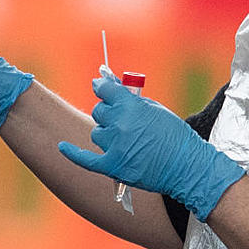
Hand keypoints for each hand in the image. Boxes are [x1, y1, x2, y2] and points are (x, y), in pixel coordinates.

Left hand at [58, 76, 244, 220]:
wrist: (187, 166)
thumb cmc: (174, 135)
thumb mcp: (155, 108)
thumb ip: (131, 98)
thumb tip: (110, 82)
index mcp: (131, 106)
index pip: (105, 90)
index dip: (101, 86)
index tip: (99, 85)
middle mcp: (119, 124)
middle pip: (99, 112)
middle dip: (108, 113)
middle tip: (121, 119)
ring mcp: (114, 146)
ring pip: (97, 133)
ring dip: (106, 133)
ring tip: (125, 140)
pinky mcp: (112, 166)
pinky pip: (85, 158)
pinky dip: (72, 153)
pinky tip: (61, 147)